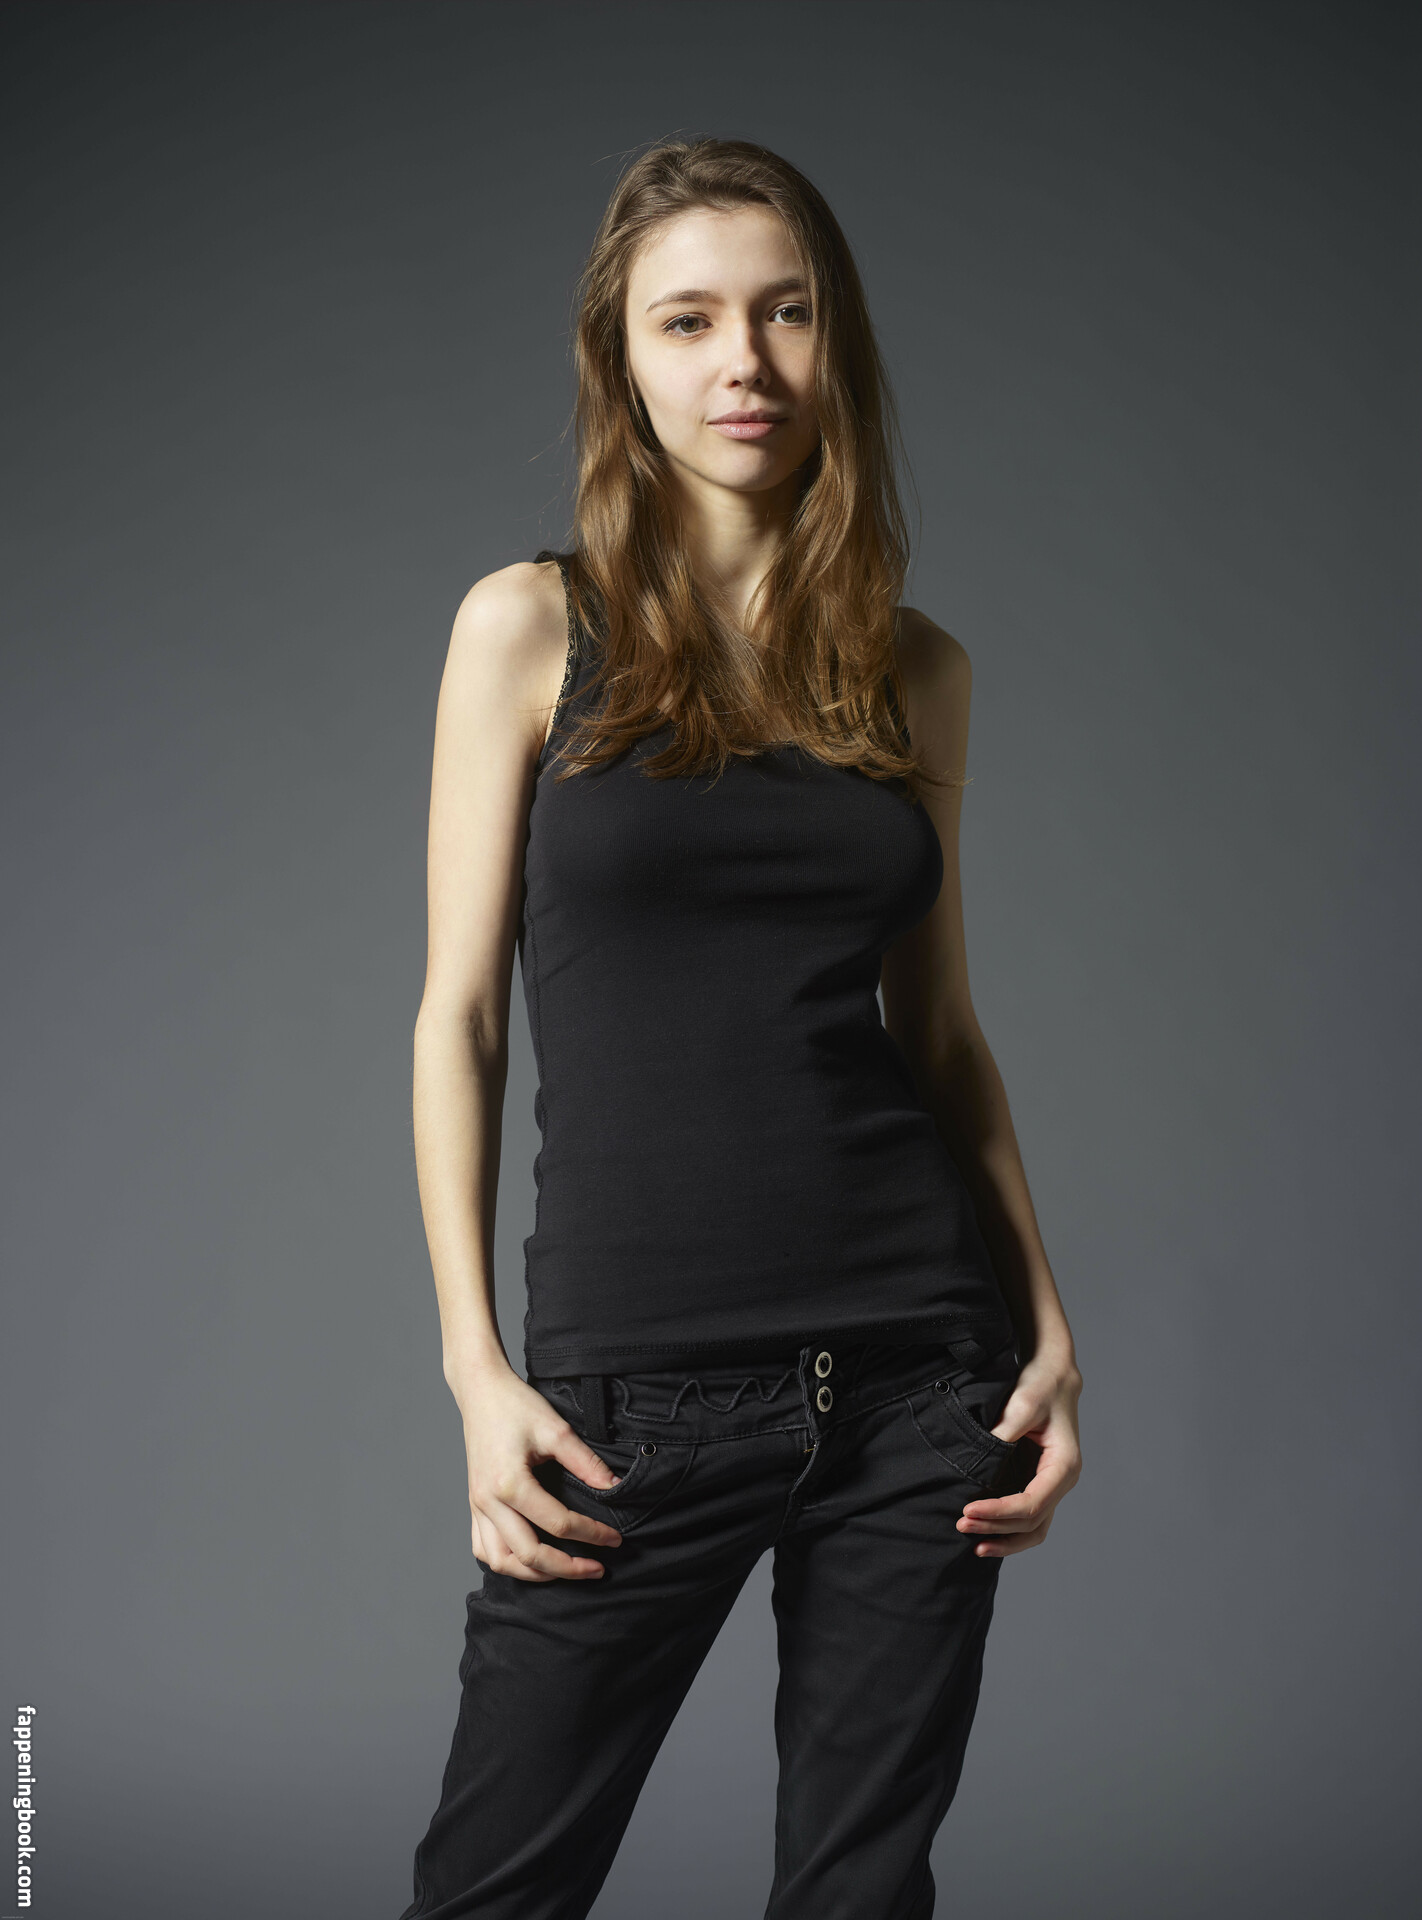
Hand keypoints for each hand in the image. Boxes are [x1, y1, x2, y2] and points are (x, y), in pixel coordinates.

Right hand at [454, 1364, 625, 1581]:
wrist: (480, 1391)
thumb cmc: (515, 1405)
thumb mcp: (556, 1429)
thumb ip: (586, 1462)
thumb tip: (614, 1487)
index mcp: (510, 1484)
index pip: (558, 1523)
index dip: (592, 1535)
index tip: (615, 1538)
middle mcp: (489, 1502)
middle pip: (529, 1555)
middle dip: (567, 1568)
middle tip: (597, 1569)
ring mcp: (477, 1506)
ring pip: (501, 1562)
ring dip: (533, 1573)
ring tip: (563, 1570)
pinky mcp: (474, 1504)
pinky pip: (483, 1548)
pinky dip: (506, 1562)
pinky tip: (528, 1559)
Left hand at [955, 1347, 1081, 1557]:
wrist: (1051, 1371)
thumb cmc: (1040, 1385)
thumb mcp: (1022, 1404)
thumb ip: (1003, 1435)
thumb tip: (979, 1465)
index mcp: (1064, 1465)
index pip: (1032, 1503)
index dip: (999, 1513)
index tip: (968, 1510)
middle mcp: (1062, 1480)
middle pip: (1032, 1521)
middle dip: (996, 1528)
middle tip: (960, 1525)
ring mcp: (1052, 1484)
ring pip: (1033, 1527)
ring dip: (1004, 1538)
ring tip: (973, 1542)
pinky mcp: (1039, 1482)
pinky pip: (1029, 1517)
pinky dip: (1009, 1529)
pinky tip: (985, 1533)